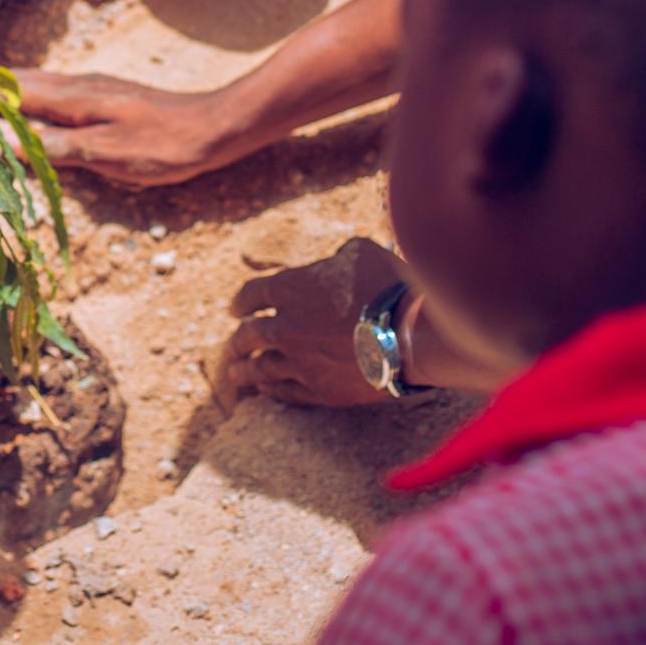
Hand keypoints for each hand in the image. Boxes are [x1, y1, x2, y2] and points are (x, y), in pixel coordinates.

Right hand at [19, 71, 249, 186]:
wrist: (215, 126)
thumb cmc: (163, 145)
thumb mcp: (106, 154)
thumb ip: (55, 147)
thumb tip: (3, 140)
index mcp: (73, 99)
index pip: (13, 95)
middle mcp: (79, 86)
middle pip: (23, 83)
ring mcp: (95, 88)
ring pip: (42, 84)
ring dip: (13, 92)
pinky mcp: (109, 95)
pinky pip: (59, 90)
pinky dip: (37, 97)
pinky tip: (40, 110)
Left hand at [220, 237, 403, 406]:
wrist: (412, 335)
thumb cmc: (388, 285)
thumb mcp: (359, 253)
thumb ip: (337, 259)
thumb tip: (337, 263)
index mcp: (290, 289)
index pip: (252, 294)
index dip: (241, 301)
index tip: (234, 309)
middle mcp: (286, 327)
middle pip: (250, 336)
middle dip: (238, 340)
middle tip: (233, 345)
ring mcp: (301, 362)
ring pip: (261, 368)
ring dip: (245, 370)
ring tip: (235, 373)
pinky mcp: (320, 390)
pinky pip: (286, 392)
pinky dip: (271, 390)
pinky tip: (264, 389)